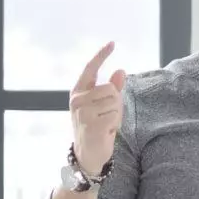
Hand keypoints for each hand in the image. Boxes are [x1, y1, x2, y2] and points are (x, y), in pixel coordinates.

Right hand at [70, 42, 127, 177]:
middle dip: (115, 103)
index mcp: (78, 92)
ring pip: (114, 101)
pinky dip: (115, 124)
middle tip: (107, 117)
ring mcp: (82, 112)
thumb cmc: (97, 127)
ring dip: (116, 114)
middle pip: (110, 89)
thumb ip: (112, 89)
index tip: (112, 43)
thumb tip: (120, 71)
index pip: (90, 69)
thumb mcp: (103, 106)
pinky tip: (106, 132)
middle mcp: (77, 100)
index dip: (101, 55)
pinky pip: (115, 115)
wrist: (88, 155)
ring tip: (106, 124)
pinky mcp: (91, 124)